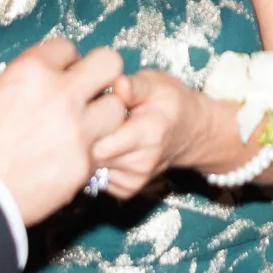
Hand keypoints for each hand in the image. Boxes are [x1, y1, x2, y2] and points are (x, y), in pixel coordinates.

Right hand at [0, 38, 127, 223]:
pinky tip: (73, 158)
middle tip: (91, 91)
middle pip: (109, 63)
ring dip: (103, 116)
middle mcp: (61, 94)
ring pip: (117, 108)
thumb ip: (19, 81)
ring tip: (86, 129)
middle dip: (103, 74)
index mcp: (31, 71)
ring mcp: (77, 130)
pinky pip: (103, 149)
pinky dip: (91, 152)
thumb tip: (38, 79)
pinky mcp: (84, 164)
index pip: (67, 47)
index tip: (62, 74)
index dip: (65, 61)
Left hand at [89, 69, 196, 198]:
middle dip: (85, 139)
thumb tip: (119, 84)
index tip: (85, 112)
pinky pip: (97, 179)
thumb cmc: (169, 102)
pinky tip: (109, 147)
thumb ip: (135, 85)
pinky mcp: (128, 189)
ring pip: (92, 168)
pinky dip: (98, 163)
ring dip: (91, 151)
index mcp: (147, 134)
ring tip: (104, 132)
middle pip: (92, 157)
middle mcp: (142, 162)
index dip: (86, 128)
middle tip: (91, 119)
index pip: (102, 146)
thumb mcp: (155, 83)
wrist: (188, 131)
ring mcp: (136, 179)